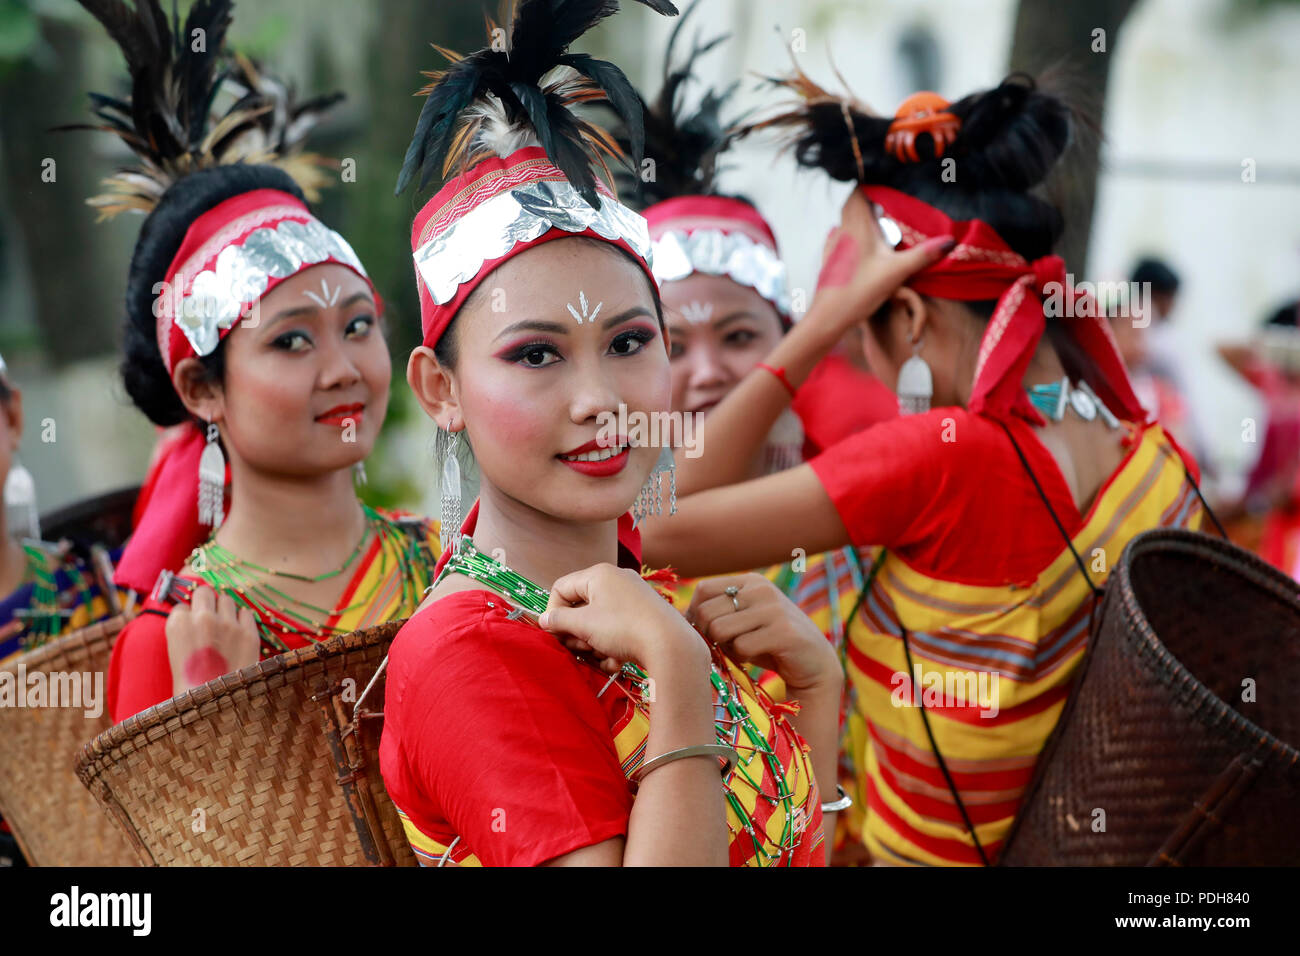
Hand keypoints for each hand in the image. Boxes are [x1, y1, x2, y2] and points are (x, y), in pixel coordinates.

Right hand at [165, 585, 260, 695]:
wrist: (212, 707)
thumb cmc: (189, 685)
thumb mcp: (175, 653)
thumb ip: (183, 630)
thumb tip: (191, 612)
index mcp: (178, 624)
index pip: (182, 605)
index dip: (187, 617)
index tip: (190, 629)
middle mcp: (203, 619)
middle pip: (204, 592)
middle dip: (205, 602)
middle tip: (207, 618)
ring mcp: (229, 625)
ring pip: (226, 599)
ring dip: (224, 609)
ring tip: (223, 628)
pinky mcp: (249, 634)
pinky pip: (246, 612)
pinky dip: (242, 619)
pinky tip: (237, 633)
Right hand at [539, 564, 703, 673]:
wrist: (671, 645)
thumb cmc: (622, 628)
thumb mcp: (584, 625)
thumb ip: (559, 621)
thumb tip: (545, 620)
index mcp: (599, 574)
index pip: (562, 588)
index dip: (553, 613)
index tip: (555, 634)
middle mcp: (617, 580)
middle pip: (581, 606)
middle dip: (577, 632)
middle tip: (580, 648)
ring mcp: (633, 599)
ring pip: (599, 622)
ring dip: (595, 643)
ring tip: (602, 655)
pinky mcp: (645, 617)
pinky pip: (618, 630)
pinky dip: (614, 646)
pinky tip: (618, 661)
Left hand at [686, 574, 841, 694]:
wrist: (814, 665)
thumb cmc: (770, 645)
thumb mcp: (743, 622)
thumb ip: (719, 614)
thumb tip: (679, 619)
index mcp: (751, 582)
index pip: (703, 589)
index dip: (694, 614)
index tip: (701, 633)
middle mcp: (762, 589)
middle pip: (707, 612)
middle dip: (708, 636)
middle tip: (723, 648)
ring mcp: (774, 609)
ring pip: (720, 630)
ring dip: (725, 648)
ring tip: (741, 651)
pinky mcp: (783, 632)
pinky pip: (741, 647)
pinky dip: (742, 658)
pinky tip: (755, 658)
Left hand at [807, 189, 953, 339]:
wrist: (827, 318)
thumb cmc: (859, 293)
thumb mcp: (897, 272)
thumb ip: (923, 255)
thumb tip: (950, 241)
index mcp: (857, 228)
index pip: (857, 192)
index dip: (870, 183)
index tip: (886, 181)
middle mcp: (842, 232)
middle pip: (852, 205)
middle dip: (869, 200)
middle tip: (888, 203)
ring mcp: (833, 246)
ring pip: (845, 222)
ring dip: (859, 218)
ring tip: (878, 223)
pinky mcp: (829, 261)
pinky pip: (839, 238)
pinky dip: (851, 235)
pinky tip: (861, 244)